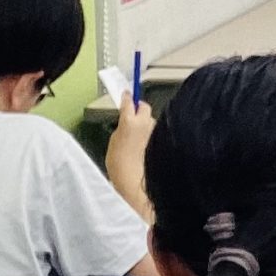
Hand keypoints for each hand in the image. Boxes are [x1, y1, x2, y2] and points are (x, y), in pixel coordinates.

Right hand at [106, 97, 156, 219]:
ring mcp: (156, 131)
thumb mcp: (113, 142)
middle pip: (144, 106)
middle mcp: (145, 123)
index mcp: (129, 121)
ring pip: (151, 120)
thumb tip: (127, 123)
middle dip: (139, 108)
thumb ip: (121, 127)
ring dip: (146, 124)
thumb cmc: (120, 165)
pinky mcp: (162, 140)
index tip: (126, 94)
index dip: (127, 97)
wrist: (134, 182)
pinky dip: (152, 135)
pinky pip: (156, 132)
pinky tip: (146, 145)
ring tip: (139, 137)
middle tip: (132, 115)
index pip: (129, 101)